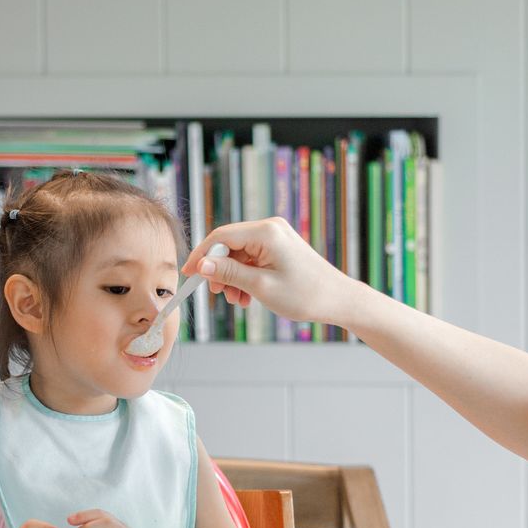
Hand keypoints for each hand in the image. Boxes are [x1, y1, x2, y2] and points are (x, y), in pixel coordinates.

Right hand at [182, 217, 357, 325]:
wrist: (339, 300)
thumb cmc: (305, 294)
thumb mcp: (260, 286)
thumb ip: (229, 273)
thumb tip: (202, 265)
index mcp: (266, 232)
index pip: (220, 237)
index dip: (201, 256)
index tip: (188, 274)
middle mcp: (270, 228)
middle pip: (229, 245)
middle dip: (219, 270)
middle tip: (218, 294)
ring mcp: (275, 237)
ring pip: (239, 254)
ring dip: (233, 277)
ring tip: (238, 300)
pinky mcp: (279, 247)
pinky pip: (252, 258)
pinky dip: (245, 276)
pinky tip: (247, 296)